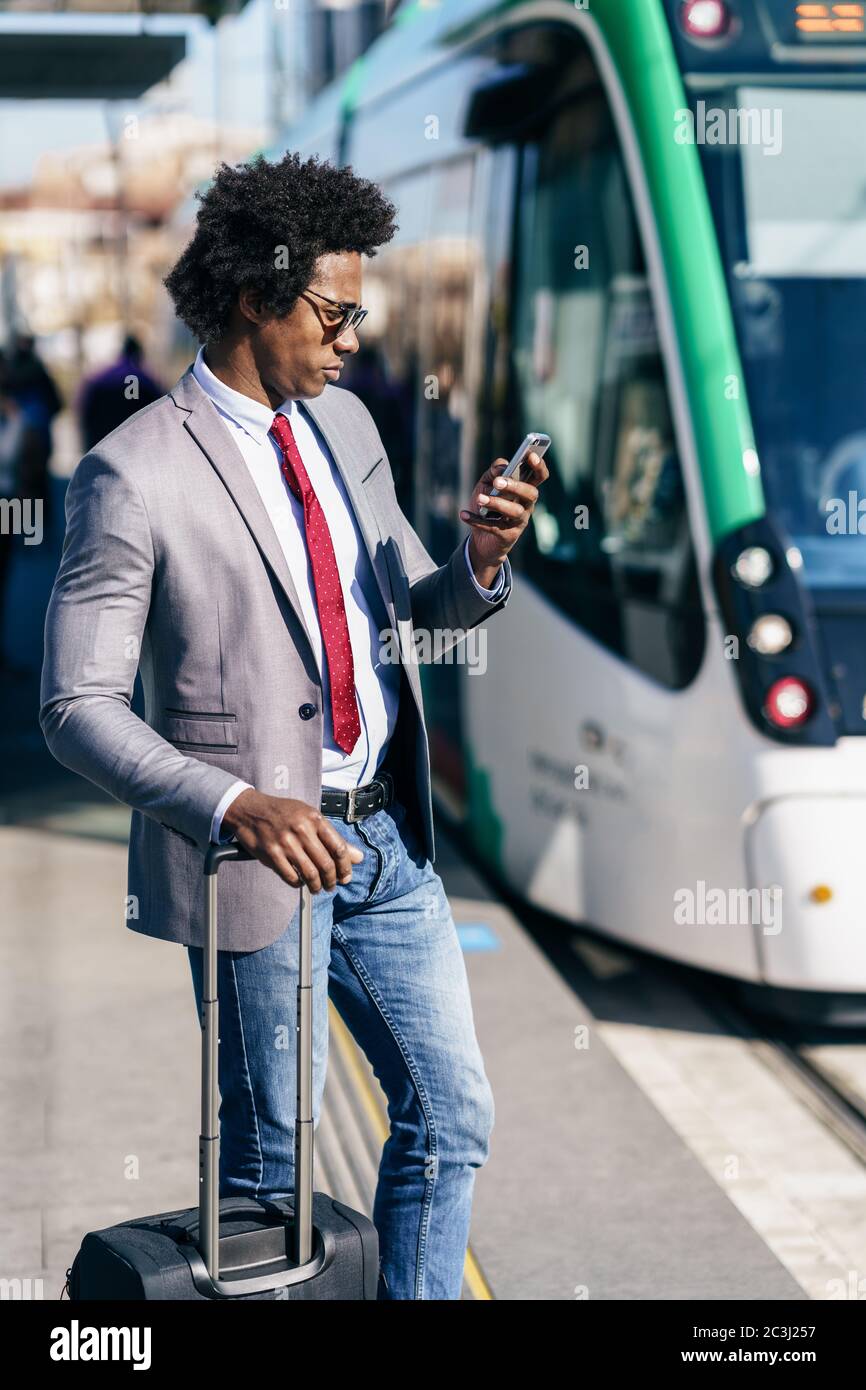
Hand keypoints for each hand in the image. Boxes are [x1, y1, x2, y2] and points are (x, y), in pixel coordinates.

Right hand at [221, 789, 363, 891]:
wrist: (250, 810)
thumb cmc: (283, 813)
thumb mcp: (310, 818)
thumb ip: (333, 838)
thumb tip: (358, 857)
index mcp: (314, 819)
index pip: (339, 848)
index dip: (346, 866)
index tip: (345, 876)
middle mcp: (301, 830)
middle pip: (326, 864)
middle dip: (332, 880)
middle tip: (331, 886)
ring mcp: (285, 843)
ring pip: (310, 874)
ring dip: (317, 886)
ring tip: (317, 888)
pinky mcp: (271, 854)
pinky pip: (291, 877)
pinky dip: (299, 883)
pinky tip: (300, 882)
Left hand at [459, 450, 548, 573]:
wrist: (480, 538)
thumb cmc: (487, 506)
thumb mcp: (486, 484)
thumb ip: (493, 472)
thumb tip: (502, 468)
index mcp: (524, 489)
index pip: (539, 476)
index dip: (539, 466)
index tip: (530, 455)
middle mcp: (527, 505)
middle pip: (531, 493)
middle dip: (515, 486)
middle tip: (498, 482)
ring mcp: (519, 522)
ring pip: (515, 511)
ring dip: (497, 503)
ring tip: (480, 498)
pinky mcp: (508, 536)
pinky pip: (494, 527)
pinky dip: (477, 520)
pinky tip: (463, 514)